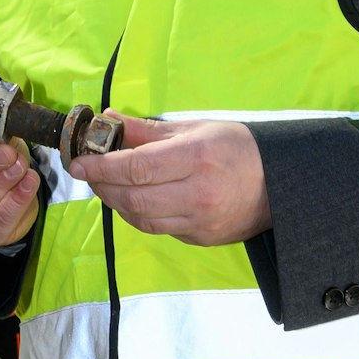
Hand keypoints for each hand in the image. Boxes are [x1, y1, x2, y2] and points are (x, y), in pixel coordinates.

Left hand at [67, 115, 269, 245]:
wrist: (280, 184)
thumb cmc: (236, 147)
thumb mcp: (194, 128)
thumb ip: (147, 129)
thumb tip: (108, 119)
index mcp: (196, 158)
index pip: (137, 167)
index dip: (102, 166)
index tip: (78, 160)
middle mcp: (197, 193)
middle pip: (133, 197)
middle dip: (102, 184)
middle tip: (86, 171)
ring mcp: (199, 221)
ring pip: (141, 219)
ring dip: (115, 202)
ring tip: (104, 184)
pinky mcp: (200, 239)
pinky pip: (159, 229)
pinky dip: (137, 214)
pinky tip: (130, 199)